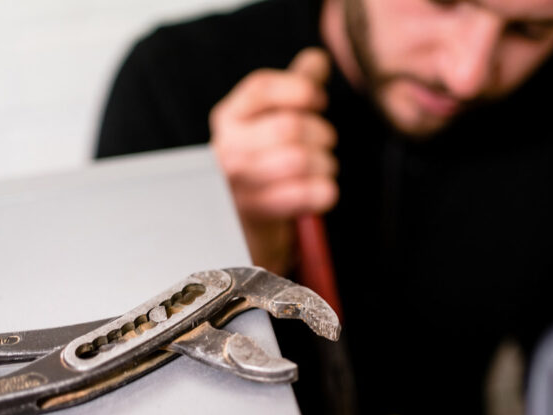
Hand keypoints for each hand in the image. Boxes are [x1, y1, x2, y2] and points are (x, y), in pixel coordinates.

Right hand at [210, 48, 338, 274]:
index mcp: (229, 117)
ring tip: (323, 167)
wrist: (245, 217)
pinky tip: (323, 190)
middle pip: (289, 126)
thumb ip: (296, 85)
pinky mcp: (257, 213)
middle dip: (321, 132)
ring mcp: (238, 183)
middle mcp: (227, 148)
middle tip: (325, 141)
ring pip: (298, 160)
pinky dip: (325, 191)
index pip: (261, 88)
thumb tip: (318, 59)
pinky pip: (305, 194)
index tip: (318, 101)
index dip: (300, 90)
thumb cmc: (264, 158)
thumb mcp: (272, 118)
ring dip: (325, 163)